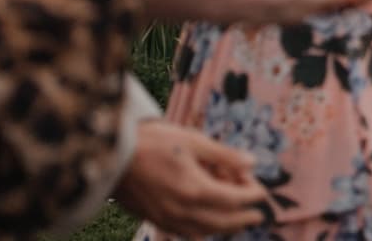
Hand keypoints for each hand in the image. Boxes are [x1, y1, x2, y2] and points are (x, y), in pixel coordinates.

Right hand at [113, 121, 267, 234]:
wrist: (109, 155)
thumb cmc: (152, 142)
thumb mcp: (193, 141)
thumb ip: (225, 155)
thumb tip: (253, 163)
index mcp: (195, 189)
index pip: (235, 199)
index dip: (252, 195)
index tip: (262, 192)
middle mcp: (182, 210)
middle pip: (223, 222)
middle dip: (243, 218)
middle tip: (257, 214)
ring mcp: (167, 218)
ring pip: (204, 231)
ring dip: (224, 226)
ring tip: (237, 219)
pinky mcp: (154, 219)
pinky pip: (185, 231)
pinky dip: (202, 229)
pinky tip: (208, 221)